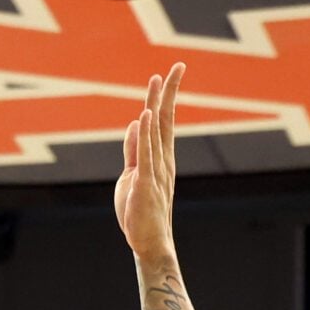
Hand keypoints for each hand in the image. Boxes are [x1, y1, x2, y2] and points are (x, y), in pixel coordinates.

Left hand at [113, 64, 184, 263]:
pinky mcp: (145, 185)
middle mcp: (163, 161)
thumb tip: (134, 122)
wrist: (149, 243)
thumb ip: (133, 150)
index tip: (170, 73)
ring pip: (156, 133)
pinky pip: (145, 157)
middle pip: (165, 120)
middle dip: (169, 92)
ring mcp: (156, 173)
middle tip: (177, 66)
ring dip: (156, 106)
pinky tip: (144, 116)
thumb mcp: (132, 175)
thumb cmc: (139, 212)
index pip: (164, 121)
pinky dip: (144, 136)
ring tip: (158, 81)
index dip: (167, 96)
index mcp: (161, 158)